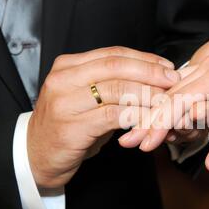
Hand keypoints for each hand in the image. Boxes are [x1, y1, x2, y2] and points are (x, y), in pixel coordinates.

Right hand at [27, 47, 179, 187]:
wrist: (36, 155)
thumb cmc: (68, 125)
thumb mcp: (85, 98)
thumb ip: (110, 85)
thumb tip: (152, 78)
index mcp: (68, 66)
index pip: (113, 54)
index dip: (144, 59)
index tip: (167, 66)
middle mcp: (64, 78)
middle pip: (116, 66)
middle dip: (150, 72)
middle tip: (173, 80)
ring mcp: (65, 102)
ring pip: (117, 89)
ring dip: (147, 94)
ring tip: (167, 100)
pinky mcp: (71, 127)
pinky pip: (113, 116)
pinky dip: (136, 115)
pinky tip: (150, 118)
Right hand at [135, 35, 208, 170]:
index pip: (178, 104)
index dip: (159, 126)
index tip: (143, 146)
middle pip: (168, 96)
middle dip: (147, 120)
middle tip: (127, 142)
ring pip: (173, 88)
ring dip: (155, 110)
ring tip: (137, 130)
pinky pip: (185, 82)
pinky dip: (169, 99)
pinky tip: (159, 112)